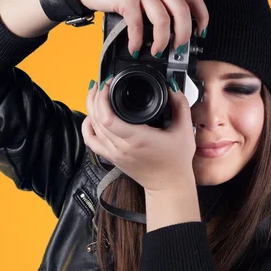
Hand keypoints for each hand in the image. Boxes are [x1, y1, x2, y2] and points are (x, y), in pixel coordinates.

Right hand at [72, 0, 208, 55]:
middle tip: (177, 48)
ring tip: (156, 51)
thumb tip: (175, 32)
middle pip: (182, 11)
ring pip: (163, 20)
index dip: (202, 18)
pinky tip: (135, 48)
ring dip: (161, 41)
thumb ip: (161, 4)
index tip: (200, 34)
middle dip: (183, 35)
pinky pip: (138, 25)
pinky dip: (137, 41)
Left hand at [81, 76, 196, 191]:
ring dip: (91, 107)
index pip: (107, 117)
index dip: (103, 97)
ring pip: (91, 127)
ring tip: (96, 93)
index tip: (110, 84)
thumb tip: (172, 87)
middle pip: (96, 118)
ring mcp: (114, 153)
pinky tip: (91, 116)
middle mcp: (121, 147)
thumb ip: (180, 105)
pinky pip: (90, 141)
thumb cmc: (176, 162)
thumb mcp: (184, 130)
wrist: (169, 185)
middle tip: (103, 84)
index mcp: (137, 139)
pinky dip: (87, 126)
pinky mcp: (111, 158)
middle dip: (95, 96)